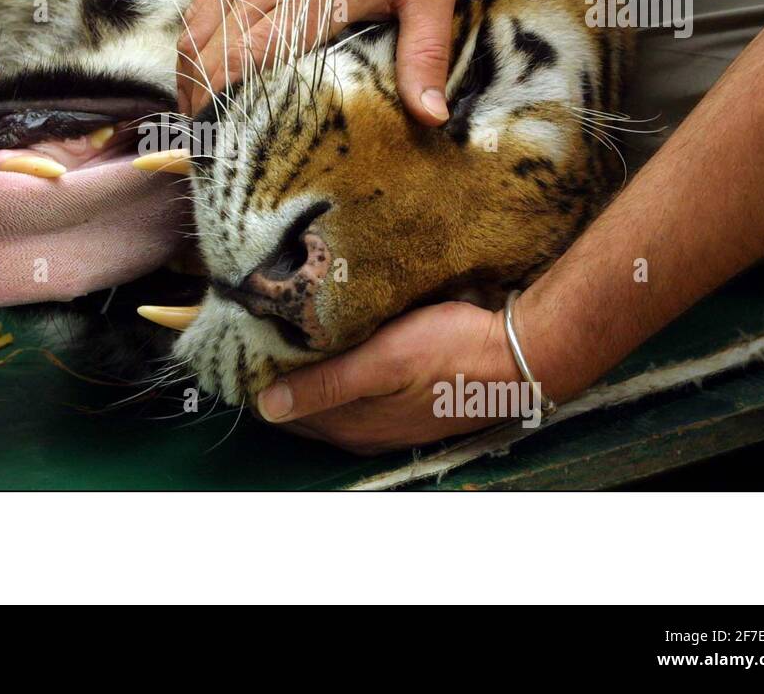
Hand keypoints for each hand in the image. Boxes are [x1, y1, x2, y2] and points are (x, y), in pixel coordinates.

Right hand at [176, 0, 456, 123]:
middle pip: (209, 52)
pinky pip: (199, 7)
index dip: (225, 105)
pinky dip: (191, 46)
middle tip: (205, 149)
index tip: (220, 146)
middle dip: (200, 103)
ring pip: (194, 30)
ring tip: (195, 121)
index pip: (246, 60)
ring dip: (187, 77)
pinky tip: (198, 73)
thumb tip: (431, 116)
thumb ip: (424, 54)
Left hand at [254, 302, 514, 454]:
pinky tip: (336, 348)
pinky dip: (337, 374)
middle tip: (260, 331)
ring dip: (308, 374)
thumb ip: (326, 383)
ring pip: (329, 399)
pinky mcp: (404, 405)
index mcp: (352, 424)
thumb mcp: (383, 360)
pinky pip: (355, 393)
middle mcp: (364, 431)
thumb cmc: (452, 351)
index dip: (262, 378)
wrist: (519, 357)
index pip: (284, 408)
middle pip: (304, 405)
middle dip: (280, 376)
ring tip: (288, 333)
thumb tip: (267, 405)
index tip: (245, 342)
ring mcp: (386, 422)